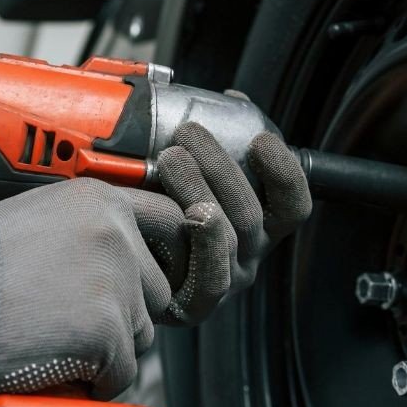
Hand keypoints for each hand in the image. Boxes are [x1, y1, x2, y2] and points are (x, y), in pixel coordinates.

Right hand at [0, 179, 175, 398]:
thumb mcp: (39, 217)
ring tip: (57, 341)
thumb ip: (88, 229)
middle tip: (74, 320)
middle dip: (123, 313)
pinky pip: (124, 370)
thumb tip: (125, 254)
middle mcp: (116, 233)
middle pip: (155, 290)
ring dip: (109, 348)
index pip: (168, 225)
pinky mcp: (108, 328)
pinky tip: (59, 367)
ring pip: (142, 332)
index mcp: (102, 200)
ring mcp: (116, 280)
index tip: (139, 283)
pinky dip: (96, 381)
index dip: (154, 261)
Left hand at [152, 121, 312, 324]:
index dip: (284, 171)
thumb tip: (232, 101)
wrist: (116, 265)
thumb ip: (218, 143)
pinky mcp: (194, 305)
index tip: (260, 140)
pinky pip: (212, 279)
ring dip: (201, 189)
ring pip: (229, 235)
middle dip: (220, 165)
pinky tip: (190, 215)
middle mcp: (246, 253)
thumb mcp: (191, 175)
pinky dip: (206, 243)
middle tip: (187, 133)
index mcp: (257, 224)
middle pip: (252, 211)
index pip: (291, 202)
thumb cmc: (156, 215)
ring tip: (170, 159)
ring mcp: (222, 279)